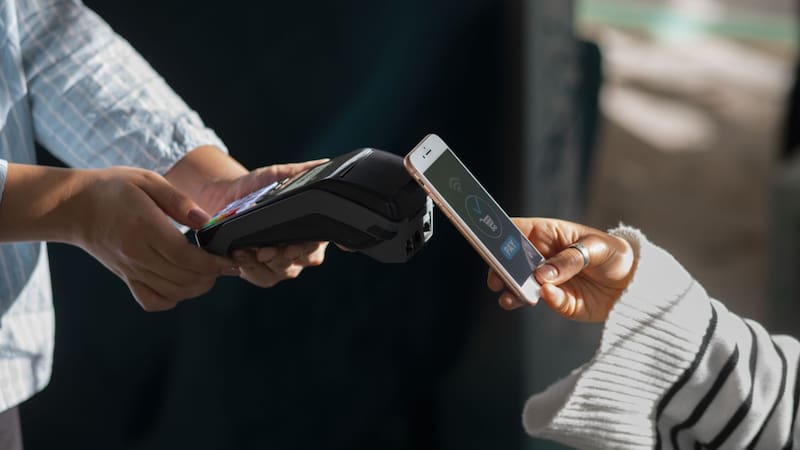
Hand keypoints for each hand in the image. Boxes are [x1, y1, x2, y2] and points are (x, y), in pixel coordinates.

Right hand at [69, 167, 238, 310]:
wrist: (74, 206)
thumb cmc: (113, 188)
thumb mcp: (148, 181)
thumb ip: (179, 201)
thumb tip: (205, 221)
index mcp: (144, 228)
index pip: (184, 256)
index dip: (212, 264)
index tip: (230, 261)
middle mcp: (137, 254)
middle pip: (183, 278)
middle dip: (212, 276)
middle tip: (225, 264)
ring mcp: (130, 269)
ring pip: (172, 292)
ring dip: (197, 287)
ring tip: (210, 273)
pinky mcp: (126, 277)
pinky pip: (151, 300)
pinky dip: (172, 299)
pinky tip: (182, 285)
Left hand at [196, 159, 329, 287]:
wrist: (224, 198)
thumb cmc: (257, 188)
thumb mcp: (279, 175)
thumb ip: (302, 171)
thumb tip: (325, 163)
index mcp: (313, 228)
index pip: (325, 238)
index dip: (329, 242)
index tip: (315, 240)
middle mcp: (302, 249)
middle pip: (307, 258)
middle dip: (295, 254)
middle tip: (284, 249)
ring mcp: (283, 264)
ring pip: (285, 271)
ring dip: (273, 262)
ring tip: (259, 251)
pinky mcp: (260, 272)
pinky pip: (262, 277)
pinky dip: (252, 267)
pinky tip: (242, 254)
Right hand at [486, 218, 635, 321]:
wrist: (635, 284)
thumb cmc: (615, 254)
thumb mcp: (596, 249)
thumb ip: (569, 260)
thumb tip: (542, 275)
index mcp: (548, 234)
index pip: (517, 230)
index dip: (500, 234)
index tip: (489, 243)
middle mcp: (542, 257)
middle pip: (511, 260)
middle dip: (501, 268)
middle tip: (497, 278)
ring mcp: (547, 280)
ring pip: (520, 284)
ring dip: (511, 290)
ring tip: (508, 297)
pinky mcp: (558, 300)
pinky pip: (543, 301)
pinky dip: (540, 300)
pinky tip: (543, 298)